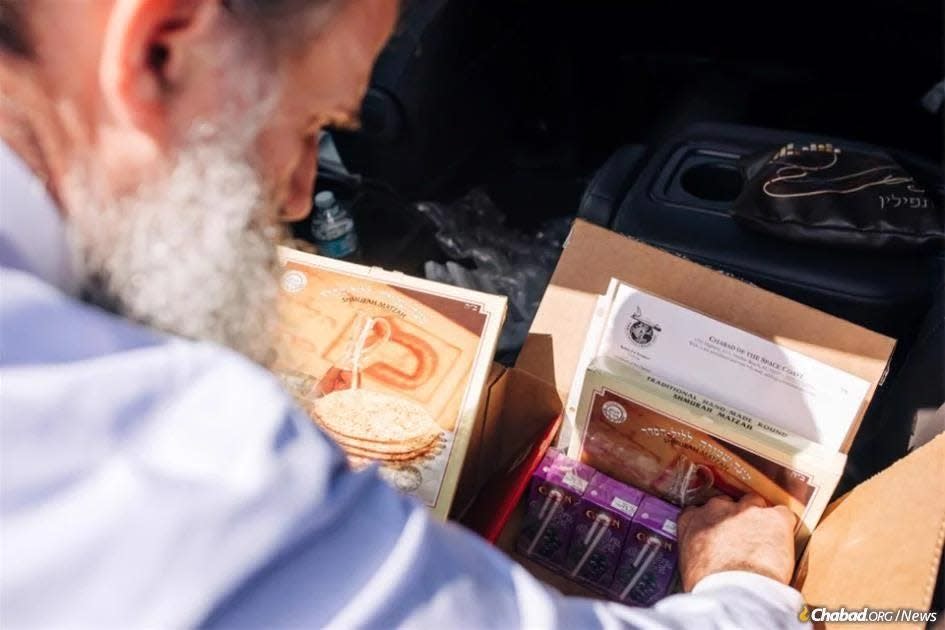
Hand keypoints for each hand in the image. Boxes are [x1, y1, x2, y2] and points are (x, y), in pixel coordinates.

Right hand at [677, 494, 796, 590]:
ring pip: (757, 504)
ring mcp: (747, 510)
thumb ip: (696, 553)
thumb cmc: (710, 586)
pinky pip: (784, 515)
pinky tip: (782, 544)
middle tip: (743, 540)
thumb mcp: (689, 567)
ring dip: (760, 519)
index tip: (718, 533)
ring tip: (765, 542)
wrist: (734, 592)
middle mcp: (717, 509)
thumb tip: (705, 562)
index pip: (699, 510)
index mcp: (692, 521)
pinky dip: (784, 527)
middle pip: (729, 503)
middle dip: (736, 518)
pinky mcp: (775, 518)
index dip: (712, 521)